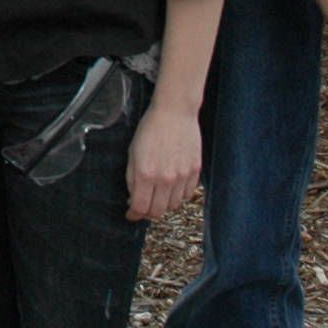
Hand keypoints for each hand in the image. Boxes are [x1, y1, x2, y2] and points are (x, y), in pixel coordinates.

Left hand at [126, 102, 202, 221]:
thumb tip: (133, 199)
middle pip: (158, 211)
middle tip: (144, 206)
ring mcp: (183, 176)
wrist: (174, 112)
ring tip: (158, 196)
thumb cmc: (150, 130)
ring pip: (174, 205)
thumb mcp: (132, 153)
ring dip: (164, 205)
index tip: (131, 214)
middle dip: (148, 212)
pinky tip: (172, 188)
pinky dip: (179, 196)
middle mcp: (166, 178)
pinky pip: (188, 194)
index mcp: (146, 174)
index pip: (141, 207)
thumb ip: (132, 179)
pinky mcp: (195, 171)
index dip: (134, 215)